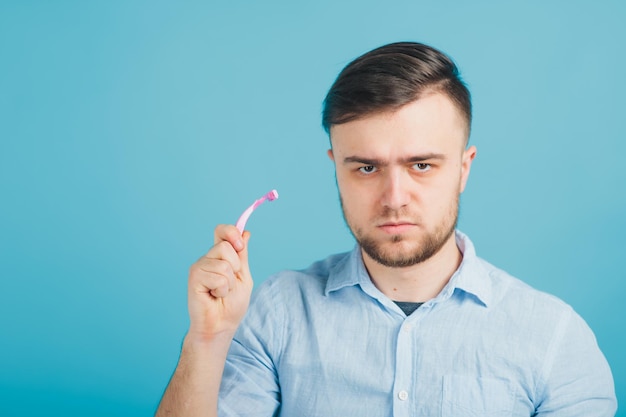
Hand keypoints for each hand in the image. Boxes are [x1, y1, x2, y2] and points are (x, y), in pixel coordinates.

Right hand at [186, 224, 253, 340]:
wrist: (221, 325)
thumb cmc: (231, 304)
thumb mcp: (243, 276)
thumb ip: (242, 256)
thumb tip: (246, 233)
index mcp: (219, 256)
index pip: (221, 231)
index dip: (231, 231)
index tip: (240, 244)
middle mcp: (207, 258)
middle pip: (226, 246)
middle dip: (235, 267)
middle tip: (229, 284)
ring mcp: (199, 266)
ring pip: (224, 263)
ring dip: (230, 283)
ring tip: (221, 292)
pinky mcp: (194, 277)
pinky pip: (218, 277)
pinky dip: (222, 289)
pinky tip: (214, 296)